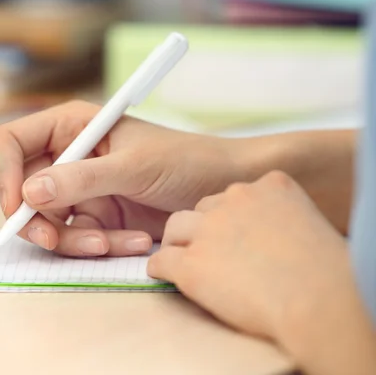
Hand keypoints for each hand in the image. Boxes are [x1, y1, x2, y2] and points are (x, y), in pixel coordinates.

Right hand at [0, 101, 245, 256]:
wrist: (222, 189)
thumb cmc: (186, 160)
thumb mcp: (134, 166)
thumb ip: (82, 178)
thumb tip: (29, 193)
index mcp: (70, 127)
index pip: (10, 143)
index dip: (3, 172)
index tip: (16, 204)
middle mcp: (67, 158)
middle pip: (20, 191)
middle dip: (35, 219)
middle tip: (52, 239)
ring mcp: (79, 191)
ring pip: (47, 223)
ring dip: (75, 240)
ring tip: (114, 242)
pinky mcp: (96, 218)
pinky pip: (77, 240)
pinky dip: (101, 246)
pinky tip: (135, 241)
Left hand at [148, 171, 373, 356]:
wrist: (318, 300)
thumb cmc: (325, 272)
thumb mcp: (307, 224)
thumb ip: (279, 217)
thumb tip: (262, 235)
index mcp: (269, 185)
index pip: (236, 194)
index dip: (234, 218)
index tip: (238, 236)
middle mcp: (235, 199)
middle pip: (203, 207)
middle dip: (205, 227)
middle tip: (212, 251)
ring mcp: (209, 230)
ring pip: (176, 227)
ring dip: (179, 243)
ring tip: (186, 260)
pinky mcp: (191, 264)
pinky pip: (162, 260)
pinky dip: (162, 268)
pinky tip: (167, 277)